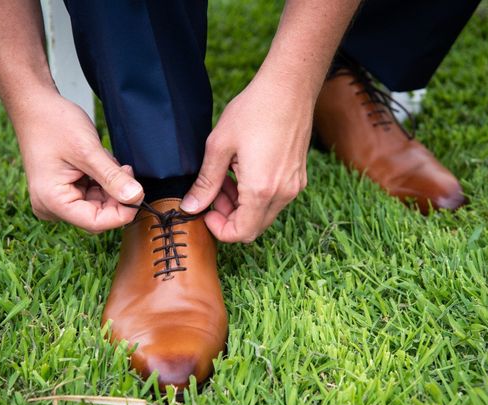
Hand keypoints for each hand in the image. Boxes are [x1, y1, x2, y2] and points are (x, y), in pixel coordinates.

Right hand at [13, 91, 143, 232]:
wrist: (35, 105)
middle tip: (124, 169)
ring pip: (98, 206)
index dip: (122, 213)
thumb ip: (113, 177)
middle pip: (98, 216)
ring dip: (110, 187)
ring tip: (107, 161)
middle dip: (116, 196)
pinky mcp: (64, 191)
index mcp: (52, 201)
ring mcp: (57, 200)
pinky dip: (103, 182)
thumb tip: (136, 197)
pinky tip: (100, 164)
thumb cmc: (53, 123)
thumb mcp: (88, 151)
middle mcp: (52, 206)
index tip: (138, 193)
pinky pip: (92, 196)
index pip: (96, 223)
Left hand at [180, 72, 311, 242]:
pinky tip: (243, 170)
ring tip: (226, 177)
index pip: (241, 233)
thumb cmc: (254, 110)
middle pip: (253, 228)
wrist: (289, 88)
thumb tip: (190, 206)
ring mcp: (293, 186)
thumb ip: (205, 182)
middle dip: (228, 216)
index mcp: (261, 190)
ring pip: (263, 214)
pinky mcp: (298, 177)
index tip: (206, 210)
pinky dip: (257, 195)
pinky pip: (275, 199)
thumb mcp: (219, 145)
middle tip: (213, 191)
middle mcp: (282, 194)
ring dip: (241, 205)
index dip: (219, 229)